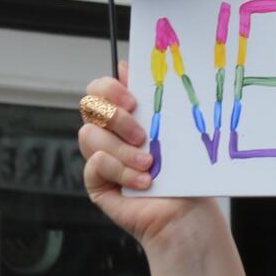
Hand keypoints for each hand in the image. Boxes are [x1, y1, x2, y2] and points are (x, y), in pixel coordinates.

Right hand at [78, 63, 213, 250]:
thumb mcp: (170, 127)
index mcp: (124, 116)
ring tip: (149, 164)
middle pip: (88, 107)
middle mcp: (109, 134)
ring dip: (123, 150)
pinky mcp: (97, 183)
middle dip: (116, 118)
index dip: (108, 88)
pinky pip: (94, 165)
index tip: (133, 100)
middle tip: (143, 134)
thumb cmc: (183, 170)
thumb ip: (149, 97)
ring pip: (89, 136)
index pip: (98, 89)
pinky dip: (121, 171)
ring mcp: (100, 158)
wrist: (187, 211)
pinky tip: (143, 181)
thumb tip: (126, 65)